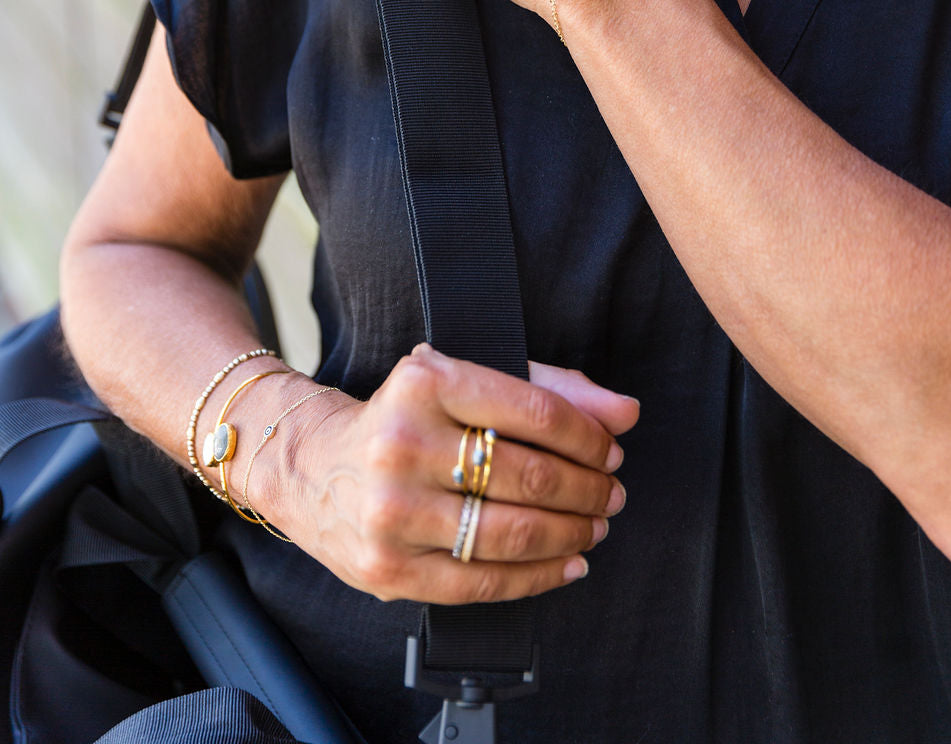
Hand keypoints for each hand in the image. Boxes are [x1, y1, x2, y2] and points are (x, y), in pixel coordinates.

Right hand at [256, 343, 638, 604]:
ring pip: (513, 532)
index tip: (610, 448)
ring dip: (572, 533)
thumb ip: (547, 390)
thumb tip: (625, 413)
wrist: (309, 466)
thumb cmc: (401, 418)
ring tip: (594, 525)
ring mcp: (393, 513)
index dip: (587, 436)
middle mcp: (403, 445)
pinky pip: (484, 583)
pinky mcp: (389, 569)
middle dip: (588, 487)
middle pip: (529, 475)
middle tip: (611, 490)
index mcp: (425, 383)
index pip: (534, 411)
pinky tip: (567, 563)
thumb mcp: (460, 384)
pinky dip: (539, 576)